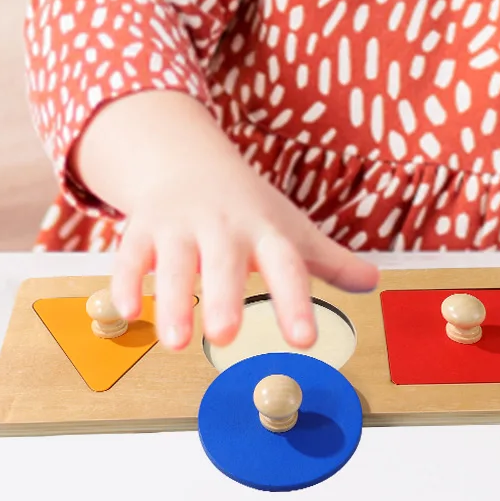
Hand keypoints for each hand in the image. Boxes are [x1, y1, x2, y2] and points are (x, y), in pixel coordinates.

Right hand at [79, 93, 376, 352]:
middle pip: (223, 262)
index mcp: (264, 231)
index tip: (304, 339)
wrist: (187, 158)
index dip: (295, 301)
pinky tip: (128, 314)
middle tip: (225, 336)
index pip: (285, 266)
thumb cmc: (246, 205)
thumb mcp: (289, 228)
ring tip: (177, 342)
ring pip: (172, 262)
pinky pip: (130, 256)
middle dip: (222, 297)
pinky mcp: (143, 229)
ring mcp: (179, 226)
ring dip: (171, 300)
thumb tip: (373, 281)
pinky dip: (126, 283)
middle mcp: (222, 227)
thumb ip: (329, 260)